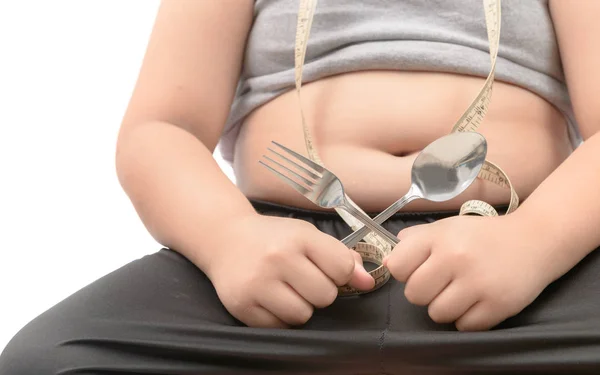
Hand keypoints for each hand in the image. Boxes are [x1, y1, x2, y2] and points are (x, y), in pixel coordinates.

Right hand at [206, 213, 374, 327]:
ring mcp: (258, 283)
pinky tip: (271, 299)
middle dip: (319, 292)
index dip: (340, 273)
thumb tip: (367, 282)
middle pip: (325, 296)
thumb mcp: (307, 236)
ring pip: (302, 315)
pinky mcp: (242, 305)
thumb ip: (340, 256)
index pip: (342, 268)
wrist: (225, 238)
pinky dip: (280, 318)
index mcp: (299, 237)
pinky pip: (279, 327)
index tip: (327, 269)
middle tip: (303, 280)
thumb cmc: (273, 237)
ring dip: (300, 307)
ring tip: (287, 291)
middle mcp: (278, 258)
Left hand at [383, 214, 552, 330]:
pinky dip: (468, 319)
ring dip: (446, 308)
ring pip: (437, 314)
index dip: (405, 272)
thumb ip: (415, 240)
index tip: (419, 269)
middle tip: (442, 283)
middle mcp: (455, 257)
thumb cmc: (483, 235)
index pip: (397, 266)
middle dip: (424, 293)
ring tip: (461, 292)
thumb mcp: (447, 227)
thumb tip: (387, 260)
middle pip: (414, 295)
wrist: (534, 239)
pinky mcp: (498, 305)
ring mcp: (478, 283)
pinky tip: (478, 301)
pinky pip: (464, 326)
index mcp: (439, 237)